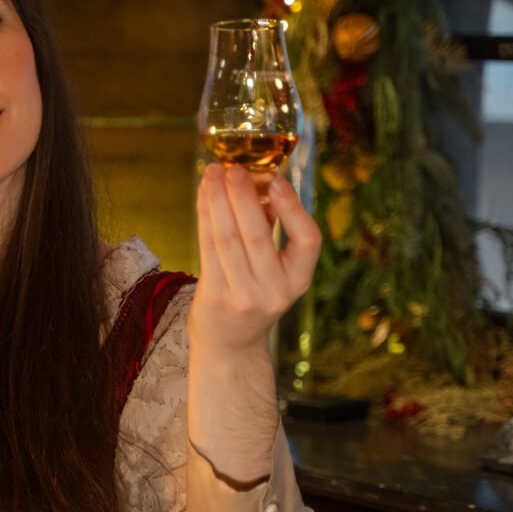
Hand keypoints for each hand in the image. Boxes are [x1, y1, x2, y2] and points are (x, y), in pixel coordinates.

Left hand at [189, 164, 320, 356]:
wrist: (231, 343)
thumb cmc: (254, 292)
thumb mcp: (274, 266)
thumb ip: (270, 225)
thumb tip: (258, 178)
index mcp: (299, 279)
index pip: (309, 241)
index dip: (293, 208)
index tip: (277, 180)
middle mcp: (276, 290)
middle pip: (258, 236)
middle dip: (244, 196)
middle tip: (234, 168)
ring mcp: (244, 296)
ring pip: (228, 239)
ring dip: (218, 201)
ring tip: (213, 173)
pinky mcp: (215, 297)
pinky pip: (208, 248)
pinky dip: (205, 216)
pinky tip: (203, 194)